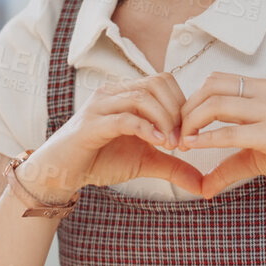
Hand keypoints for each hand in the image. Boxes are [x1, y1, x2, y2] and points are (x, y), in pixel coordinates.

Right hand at [21, 71, 202, 199]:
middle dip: (177, 111)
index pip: (163, 81)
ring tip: (172, 144)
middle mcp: (112, 92)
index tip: (188, 133)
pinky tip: (157, 144)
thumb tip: (203, 184)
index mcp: (126, 93)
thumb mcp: (145, 161)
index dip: (182, 104)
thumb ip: (174, 166)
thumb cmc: (100, 160)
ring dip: (164, 120)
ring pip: (142, 97)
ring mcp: (100, 106)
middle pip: (156, 83)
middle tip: (182, 139)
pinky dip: (146, 129)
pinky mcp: (90, 125)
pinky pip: (123, 118)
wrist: (62, 172)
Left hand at [174, 72, 265, 198]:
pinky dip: (206, 139)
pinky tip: (193, 147)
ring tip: (181, 142)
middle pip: (210, 87)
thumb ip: (229, 164)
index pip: (216, 81)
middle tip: (175, 132)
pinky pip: (231, 132)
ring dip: (190, 123)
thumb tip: (203, 187)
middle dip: (185, 109)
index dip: (192, 99)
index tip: (181, 124)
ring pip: (216, 105)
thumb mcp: (259, 155)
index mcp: (264, 89)